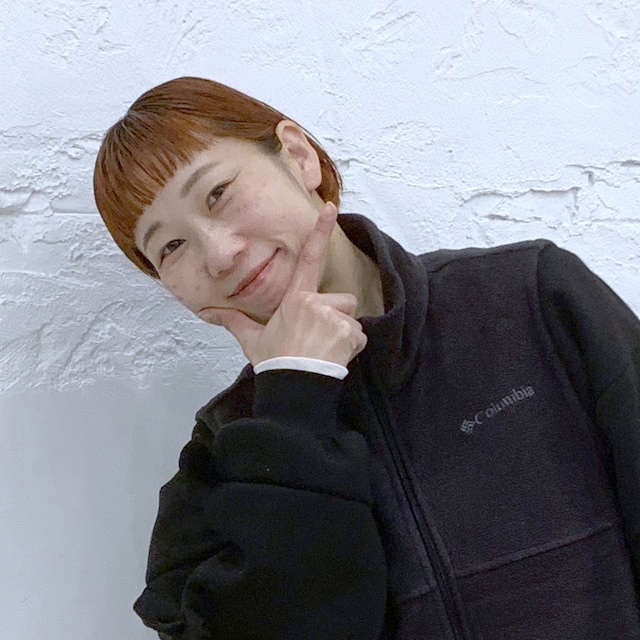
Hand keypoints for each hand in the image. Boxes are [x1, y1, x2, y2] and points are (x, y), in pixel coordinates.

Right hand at [198, 202, 366, 366]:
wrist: (293, 385)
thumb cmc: (275, 362)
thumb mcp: (252, 339)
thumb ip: (235, 321)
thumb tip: (210, 311)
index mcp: (295, 299)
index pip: (309, 259)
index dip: (320, 232)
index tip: (330, 209)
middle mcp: (316, 302)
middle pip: (341, 301)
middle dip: (336, 317)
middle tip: (318, 338)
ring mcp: (334, 317)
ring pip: (351, 319)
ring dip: (344, 333)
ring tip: (324, 350)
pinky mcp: (349, 333)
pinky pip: (359, 336)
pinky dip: (351, 347)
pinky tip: (334, 357)